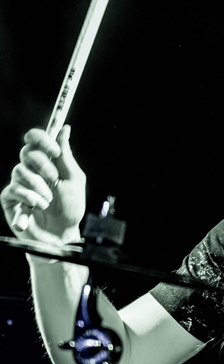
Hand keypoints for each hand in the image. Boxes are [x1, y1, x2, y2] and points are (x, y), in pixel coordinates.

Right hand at [1, 126, 85, 244]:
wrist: (62, 234)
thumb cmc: (70, 208)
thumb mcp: (73, 180)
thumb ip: (66, 155)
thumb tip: (64, 129)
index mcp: (46, 162)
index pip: (35, 139)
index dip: (41, 139)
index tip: (54, 151)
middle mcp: (30, 170)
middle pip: (26, 152)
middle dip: (43, 165)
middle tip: (54, 178)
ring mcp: (18, 184)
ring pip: (20, 171)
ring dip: (39, 186)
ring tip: (48, 200)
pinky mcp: (10, 199)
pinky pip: (14, 189)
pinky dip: (30, 198)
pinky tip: (38, 207)